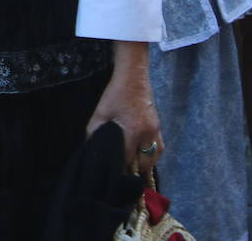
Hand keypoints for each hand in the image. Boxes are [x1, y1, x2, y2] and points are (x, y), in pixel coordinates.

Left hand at [87, 52, 162, 178]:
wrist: (134, 78)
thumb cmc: (115, 95)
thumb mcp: (100, 114)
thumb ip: (95, 134)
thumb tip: (92, 151)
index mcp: (134, 131)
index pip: (128, 160)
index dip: (120, 168)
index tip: (113, 174)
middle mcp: (149, 134)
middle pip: (145, 164)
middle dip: (134, 170)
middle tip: (122, 173)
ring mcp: (156, 131)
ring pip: (154, 158)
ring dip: (144, 165)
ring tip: (132, 167)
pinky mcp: (159, 128)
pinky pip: (158, 149)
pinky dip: (151, 156)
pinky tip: (141, 156)